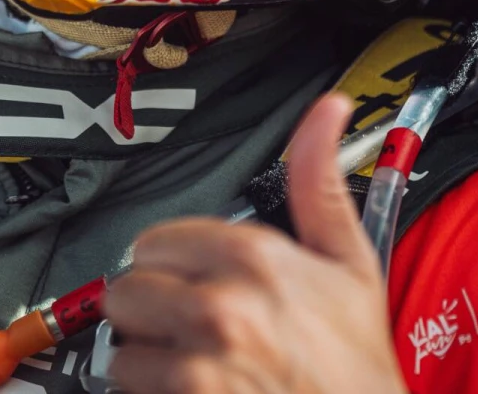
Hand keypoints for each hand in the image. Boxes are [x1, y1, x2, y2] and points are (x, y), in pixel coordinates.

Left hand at [102, 93, 408, 392]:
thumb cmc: (356, 361)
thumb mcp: (349, 262)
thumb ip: (318, 180)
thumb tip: (327, 110)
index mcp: (255, 257)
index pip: (155, 240)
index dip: (173, 264)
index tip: (197, 282)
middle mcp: (224, 304)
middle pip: (128, 287)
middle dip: (153, 308)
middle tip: (194, 327)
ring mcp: (203, 359)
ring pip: (121, 341)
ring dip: (148, 354)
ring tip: (196, 361)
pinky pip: (128, 384)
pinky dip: (150, 392)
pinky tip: (194, 390)